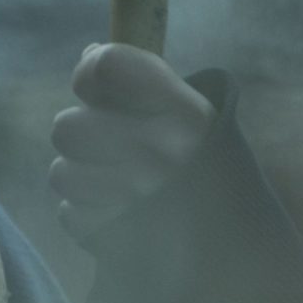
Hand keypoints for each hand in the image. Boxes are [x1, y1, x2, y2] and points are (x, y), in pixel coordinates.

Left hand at [48, 42, 214, 243]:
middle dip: (81, 135)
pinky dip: (87, 215)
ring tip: (112, 182)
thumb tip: (91, 55)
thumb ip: (143, 81)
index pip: (107, 66)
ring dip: (80, 178)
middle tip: (107, 145)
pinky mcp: (119, 240)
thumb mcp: (192, 117)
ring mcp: (141, 200)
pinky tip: (118, 214)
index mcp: (188, 114)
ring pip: (61, 174)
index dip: (90, 74)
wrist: (242, 247)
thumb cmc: (205, 168)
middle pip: (66, 126)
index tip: (97, 90)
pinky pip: (69, 215)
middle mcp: (166, 153)